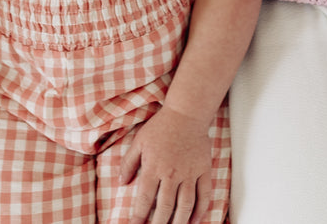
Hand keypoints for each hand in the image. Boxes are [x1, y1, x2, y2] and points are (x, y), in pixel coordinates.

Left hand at [118, 105, 213, 223]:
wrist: (186, 113)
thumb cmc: (161, 127)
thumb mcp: (138, 142)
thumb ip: (128, 163)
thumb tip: (122, 182)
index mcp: (153, 167)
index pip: (144, 199)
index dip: (138, 216)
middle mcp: (172, 173)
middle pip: (165, 207)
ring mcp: (190, 173)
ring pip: (185, 204)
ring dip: (179, 222)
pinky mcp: (204, 170)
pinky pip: (204, 194)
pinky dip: (201, 209)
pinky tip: (195, 221)